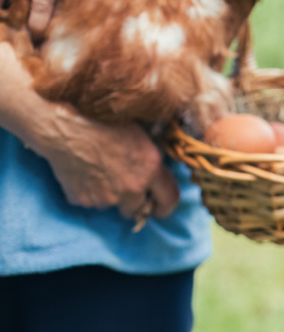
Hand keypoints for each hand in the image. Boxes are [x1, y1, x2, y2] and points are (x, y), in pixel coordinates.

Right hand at [32, 104, 179, 219]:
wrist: (66, 126)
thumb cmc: (104, 122)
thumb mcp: (141, 135)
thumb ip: (152, 160)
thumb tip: (159, 171)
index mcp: (151, 170)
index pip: (169, 200)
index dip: (165, 206)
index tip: (159, 208)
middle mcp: (132, 188)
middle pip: (137, 209)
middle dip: (132, 201)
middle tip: (122, 185)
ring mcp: (106, 197)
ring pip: (112, 205)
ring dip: (109, 196)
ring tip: (99, 172)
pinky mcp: (83, 200)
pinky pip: (90, 201)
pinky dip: (88, 192)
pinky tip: (83, 173)